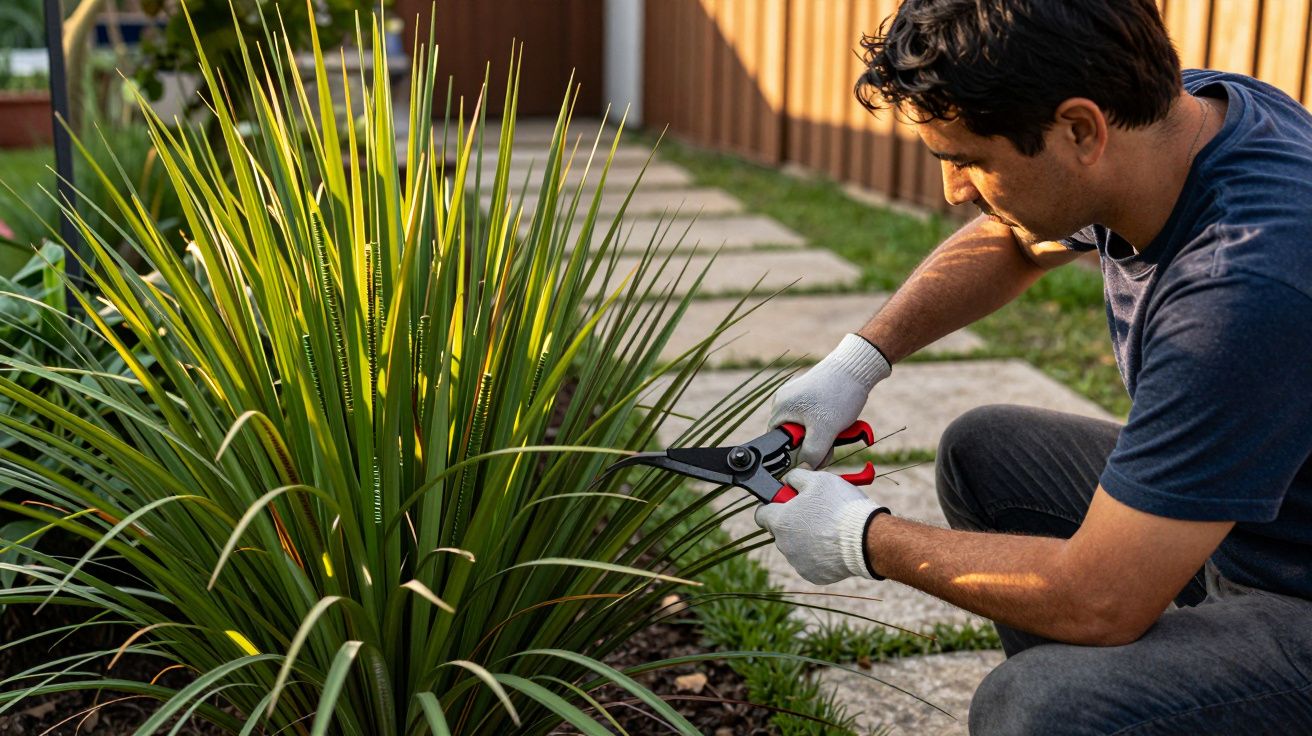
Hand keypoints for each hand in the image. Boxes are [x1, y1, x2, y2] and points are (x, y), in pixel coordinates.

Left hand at [754, 468, 888, 584]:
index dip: (774, 505)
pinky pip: (812, 562)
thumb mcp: (817, 479)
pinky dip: (820, 554)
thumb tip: (788, 480)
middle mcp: (784, 545)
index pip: (761, 514)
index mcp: (780, 521)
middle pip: (781, 531)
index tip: (787, 502)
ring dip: (807, 539)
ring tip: (830, 529)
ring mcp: (798, 562)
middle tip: (816, 513)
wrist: (867, 539)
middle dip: (794, 522)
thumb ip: (795, 477)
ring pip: (796, 547)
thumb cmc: (841, 506)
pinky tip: (835, 545)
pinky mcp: (813, 575)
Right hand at [769, 334, 889, 467]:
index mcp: (780, 408)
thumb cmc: (838, 394)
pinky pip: (816, 419)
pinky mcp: (813, 395)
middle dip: (815, 445)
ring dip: (824, 436)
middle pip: (794, 437)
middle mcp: (785, 401)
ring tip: (839, 430)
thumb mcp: (824, 431)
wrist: (857, 367)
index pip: (778, 443)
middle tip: (831, 443)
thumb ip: (812, 454)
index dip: (796, 453)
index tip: (815, 454)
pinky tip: (840, 421)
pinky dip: (828, 425)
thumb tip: (804, 470)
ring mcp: (799, 397)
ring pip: (808, 429)